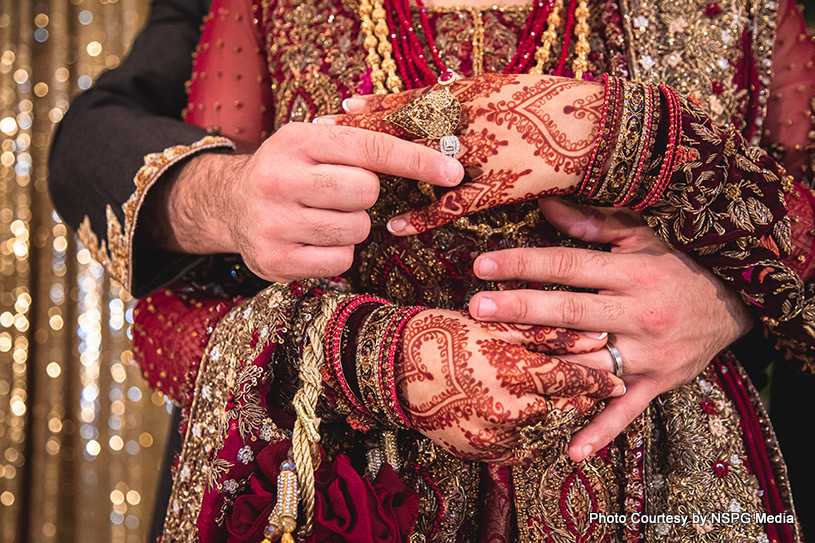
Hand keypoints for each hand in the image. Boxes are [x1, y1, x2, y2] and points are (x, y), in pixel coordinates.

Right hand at [142, 123, 464, 281]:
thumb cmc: (287, 169)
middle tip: (341, 193)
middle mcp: (280, 179)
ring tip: (322, 217)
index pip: (371, 148)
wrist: (227, 203)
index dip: (417, 160)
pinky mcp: (274, 260)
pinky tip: (313, 240)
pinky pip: (340, 261)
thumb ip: (358, 139)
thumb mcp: (311, 141)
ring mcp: (274, 223)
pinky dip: (337, 253)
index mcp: (296, 142)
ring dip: (351, 226)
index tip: (453, 171)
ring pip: (356, 230)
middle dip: (364, 195)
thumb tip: (431, 139)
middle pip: (367, 192)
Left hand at [321, 74, 603, 234]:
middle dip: (360, 136)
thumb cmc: (554, 100)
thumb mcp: (506, 85)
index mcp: (470, 94)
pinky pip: (453, 205)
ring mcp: (479, 155)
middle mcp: (467, 121)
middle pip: (401, 129)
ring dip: (380, 170)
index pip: (408, 101)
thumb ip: (469, 90)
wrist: (598, 126)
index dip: (372, 108)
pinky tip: (395, 227)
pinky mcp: (498, 187)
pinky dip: (423, 216)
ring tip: (342, 177)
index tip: (338, 111)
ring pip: (419, 163)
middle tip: (320, 140)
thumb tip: (440, 84)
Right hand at [396, 309, 624, 463]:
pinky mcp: (479, 452)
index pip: (573, 380)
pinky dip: (527, 433)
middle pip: (564, 411)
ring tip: (550, 400)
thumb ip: (547, 332)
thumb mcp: (494, 326)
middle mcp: (509, 411)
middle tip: (584, 389)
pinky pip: (518, 450)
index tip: (615, 380)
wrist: (392, 368)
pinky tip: (521, 416)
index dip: (597, 380)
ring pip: (544, 432)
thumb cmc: (443, 336)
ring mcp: (493, 436)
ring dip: (553, 417)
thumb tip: (595, 336)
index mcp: (515, 372)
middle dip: (577, 400)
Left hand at [467, 198, 754, 461]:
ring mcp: (648, 353)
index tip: (482, 266)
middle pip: (571, 312)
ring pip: (589, 362)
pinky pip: (626, 410)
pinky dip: (601, 431)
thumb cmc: (675, 267)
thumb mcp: (642, 238)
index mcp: (632, 272)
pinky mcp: (657, 384)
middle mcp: (638, 312)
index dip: (523, 264)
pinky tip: (570, 450)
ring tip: (501, 366)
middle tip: (477, 308)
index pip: (567, 266)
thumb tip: (545, 204)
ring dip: (547, 366)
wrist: (732, 306)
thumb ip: (594, 223)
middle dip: (521, 309)